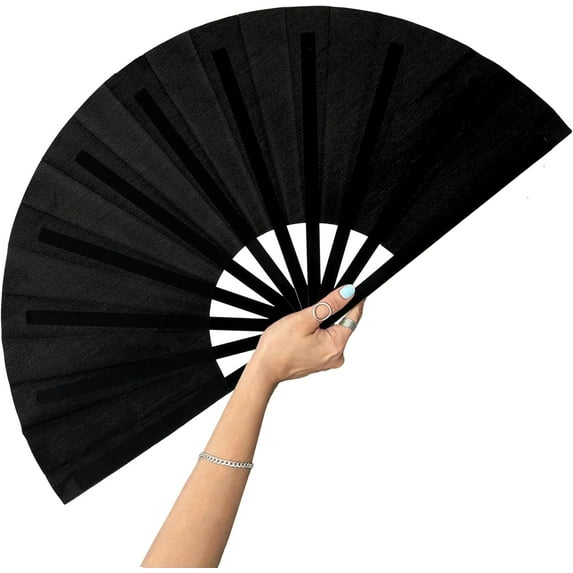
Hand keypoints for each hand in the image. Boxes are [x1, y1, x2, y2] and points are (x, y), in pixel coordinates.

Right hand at [247, 284, 364, 391]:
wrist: (265, 368)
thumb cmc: (279, 347)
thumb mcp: (305, 319)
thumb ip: (329, 305)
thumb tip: (347, 293)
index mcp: (336, 345)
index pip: (354, 317)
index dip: (354, 301)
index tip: (352, 291)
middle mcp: (337, 356)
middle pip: (342, 325)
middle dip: (330, 314)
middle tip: (311, 313)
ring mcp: (328, 361)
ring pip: (331, 333)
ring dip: (320, 325)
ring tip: (301, 327)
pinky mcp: (320, 362)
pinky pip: (323, 343)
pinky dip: (315, 335)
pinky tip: (301, 336)